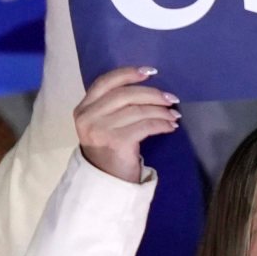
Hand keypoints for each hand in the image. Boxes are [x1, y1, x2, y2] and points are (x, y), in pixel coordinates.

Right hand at [69, 64, 177, 184]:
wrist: (107, 183)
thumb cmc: (109, 151)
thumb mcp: (102, 124)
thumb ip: (112, 105)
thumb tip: (146, 87)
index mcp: (83, 109)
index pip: (105, 82)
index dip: (128, 74)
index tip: (151, 72)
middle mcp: (88, 117)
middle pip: (125, 94)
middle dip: (152, 94)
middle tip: (171, 98)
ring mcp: (101, 130)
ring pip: (137, 110)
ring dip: (160, 110)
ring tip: (174, 114)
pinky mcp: (117, 142)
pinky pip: (145, 125)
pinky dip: (162, 124)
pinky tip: (170, 126)